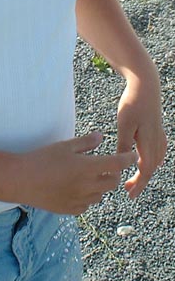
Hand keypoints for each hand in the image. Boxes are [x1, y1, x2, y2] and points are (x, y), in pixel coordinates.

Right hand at [19, 132, 136, 214]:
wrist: (21, 180)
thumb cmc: (41, 159)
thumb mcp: (63, 146)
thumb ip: (85, 142)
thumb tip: (100, 137)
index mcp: (87, 167)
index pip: (116, 164)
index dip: (126, 159)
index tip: (131, 156)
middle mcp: (88, 186)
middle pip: (112, 182)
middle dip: (113, 173)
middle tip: (106, 166)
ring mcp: (80, 200)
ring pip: (100, 195)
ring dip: (100, 186)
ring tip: (87, 176)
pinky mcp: (71, 210)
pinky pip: (87, 205)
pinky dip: (87, 197)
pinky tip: (75, 188)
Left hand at [117, 79, 166, 198]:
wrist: (146, 85)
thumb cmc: (133, 103)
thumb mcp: (125, 125)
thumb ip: (124, 145)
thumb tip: (121, 164)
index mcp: (149, 144)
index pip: (145, 171)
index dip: (138, 184)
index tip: (129, 195)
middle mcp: (157, 143)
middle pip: (150, 168)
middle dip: (140, 181)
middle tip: (128, 191)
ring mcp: (160, 136)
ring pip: (155, 161)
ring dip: (146, 172)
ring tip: (135, 179)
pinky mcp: (158, 129)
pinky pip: (159, 152)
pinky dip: (153, 161)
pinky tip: (150, 162)